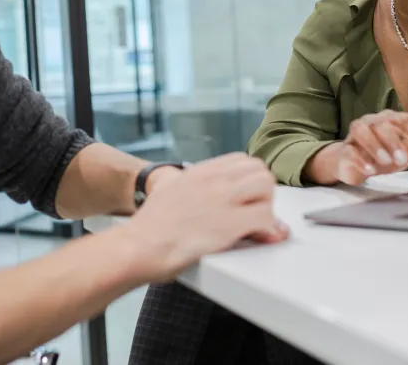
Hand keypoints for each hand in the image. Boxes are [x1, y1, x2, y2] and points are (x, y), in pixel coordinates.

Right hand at [123, 153, 287, 281]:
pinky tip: (255, 238)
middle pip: (260, 171)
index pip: (244, 161)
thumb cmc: (150, 226)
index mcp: (201, 171)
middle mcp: (214, 180)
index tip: (248, 197)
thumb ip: (184, 183)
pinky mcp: (229, 224)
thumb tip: (178, 182)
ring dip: (267, 208)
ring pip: (267, 189)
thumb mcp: (167, 189)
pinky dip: (267, 230)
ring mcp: (222, 200)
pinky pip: (266, 218)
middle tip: (254, 213)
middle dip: (263, 193)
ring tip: (254, 226)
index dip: (251, 180)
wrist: (139, 246)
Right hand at [305, 110, 407, 185]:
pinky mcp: (344, 149)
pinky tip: (370, 171)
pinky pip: (349, 150)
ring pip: (362, 131)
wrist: (353, 165)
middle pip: (383, 123)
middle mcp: (372, 121)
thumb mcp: (403, 154)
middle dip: (395, 142)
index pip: (407, 120)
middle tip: (403, 160)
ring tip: (386, 162)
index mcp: (390, 119)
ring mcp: (356, 133)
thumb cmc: (382, 155)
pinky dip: (360, 160)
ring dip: (376, 146)